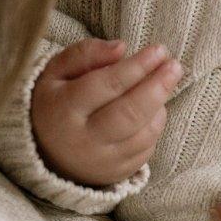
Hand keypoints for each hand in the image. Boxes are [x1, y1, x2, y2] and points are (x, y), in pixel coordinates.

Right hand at [31, 39, 181, 185]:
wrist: (45, 152)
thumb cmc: (57, 102)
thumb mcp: (57, 72)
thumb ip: (85, 54)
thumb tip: (121, 47)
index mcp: (62, 109)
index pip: (106, 85)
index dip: (137, 66)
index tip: (159, 50)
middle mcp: (82, 139)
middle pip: (130, 113)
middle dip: (158, 87)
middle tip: (175, 66)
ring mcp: (101, 160)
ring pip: (144, 132)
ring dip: (160, 105)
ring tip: (163, 83)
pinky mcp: (117, 173)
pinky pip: (147, 148)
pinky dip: (155, 125)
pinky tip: (153, 108)